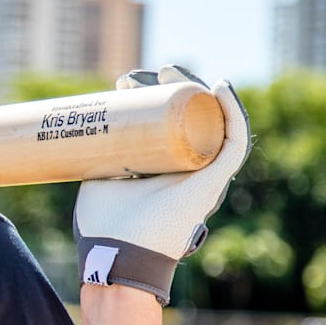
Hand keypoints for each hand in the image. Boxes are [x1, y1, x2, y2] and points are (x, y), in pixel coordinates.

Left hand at [73, 65, 251, 304]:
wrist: (116, 253)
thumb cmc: (104, 224)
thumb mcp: (97, 178)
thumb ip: (99, 158)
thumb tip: (90, 130)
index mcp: (166, 169)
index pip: (169, 123)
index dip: (153, 97)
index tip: (126, 82)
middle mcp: (190, 170)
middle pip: (191, 118)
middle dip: (172, 88)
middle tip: (144, 73)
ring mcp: (205, 176)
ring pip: (212, 122)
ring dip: (197, 91)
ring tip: (172, 70)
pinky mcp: (214, 182)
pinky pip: (235, 141)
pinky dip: (233, 112)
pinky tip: (221, 86)